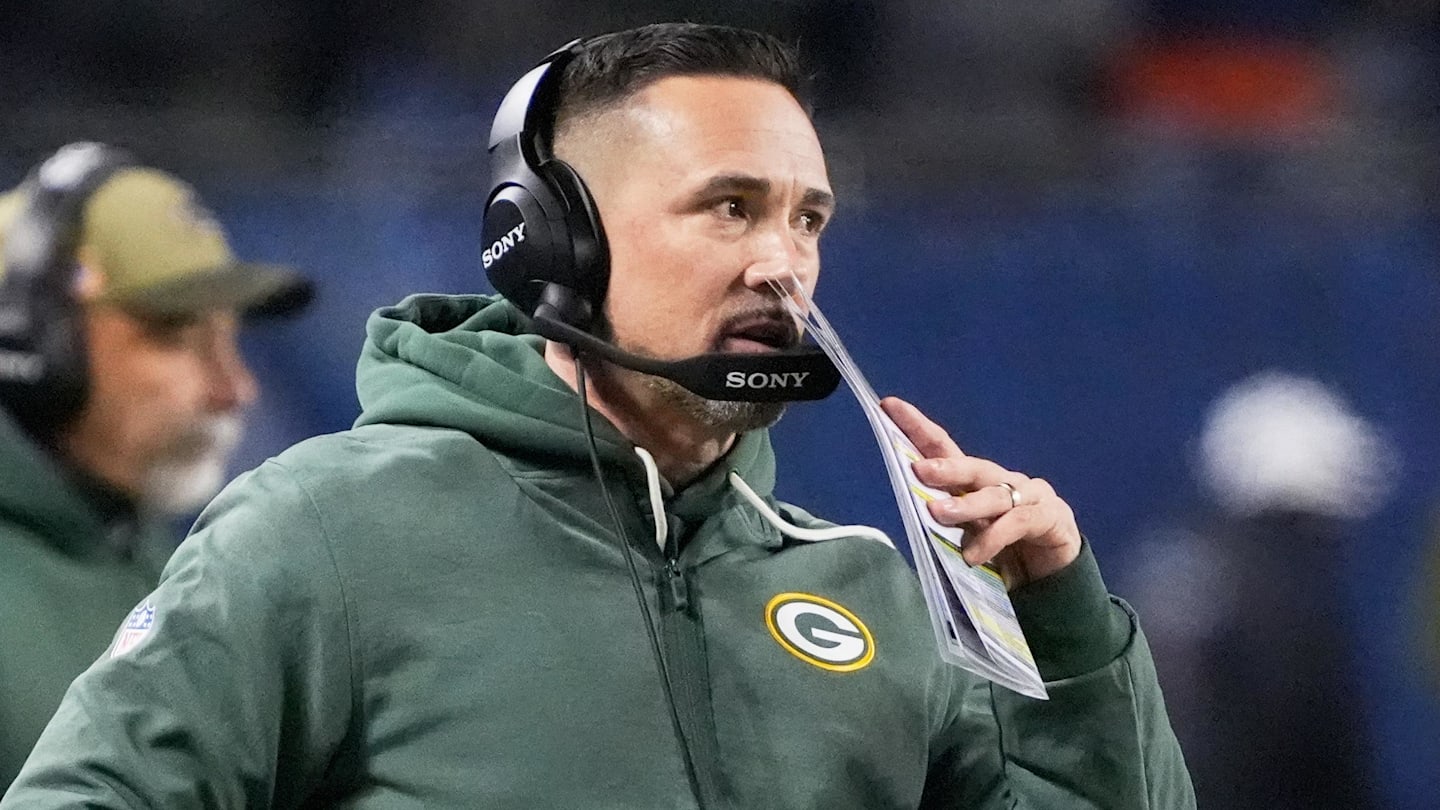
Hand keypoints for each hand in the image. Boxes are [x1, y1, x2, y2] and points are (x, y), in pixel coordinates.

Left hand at [881, 396, 1080, 588]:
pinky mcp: (1050, 517)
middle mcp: (1004, 480)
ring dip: (966, 505)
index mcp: (978, 481)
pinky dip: (993, 539)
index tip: (889, 406)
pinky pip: (1017, 523)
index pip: (945, 448)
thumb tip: (911, 512)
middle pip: (974, 468)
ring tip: (938, 514)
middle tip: (920, 470)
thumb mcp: (969, 533)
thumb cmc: (1005, 548)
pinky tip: (972, 555)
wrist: (1055, 573)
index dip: (918, 427)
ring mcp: (1031, 495)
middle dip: (947, 467)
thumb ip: (947, 523)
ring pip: (995, 496)